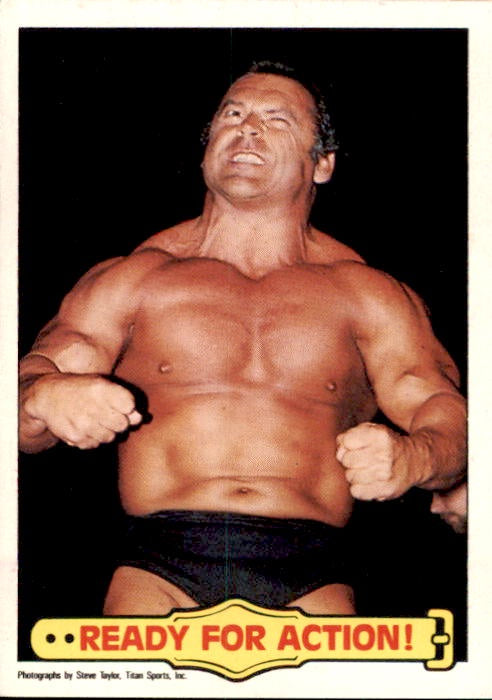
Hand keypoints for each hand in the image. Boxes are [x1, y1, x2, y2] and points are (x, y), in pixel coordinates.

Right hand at [23, 373, 142, 448]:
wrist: (48, 396)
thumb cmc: (81, 390)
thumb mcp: (101, 385)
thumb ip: (123, 399)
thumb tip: (140, 419)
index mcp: (101, 388)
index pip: (129, 405)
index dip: (127, 407)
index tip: (120, 405)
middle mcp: (92, 406)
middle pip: (123, 424)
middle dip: (118, 421)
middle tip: (106, 414)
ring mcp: (83, 424)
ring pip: (110, 437)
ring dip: (106, 431)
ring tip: (93, 420)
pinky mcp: (76, 437)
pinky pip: (95, 444)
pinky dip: (92, 438)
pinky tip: (84, 427)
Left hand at [336, 422, 412, 500]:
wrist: (414, 461)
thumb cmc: (386, 444)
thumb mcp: (371, 430)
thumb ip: (349, 436)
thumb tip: (339, 453)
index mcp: (380, 435)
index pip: (347, 441)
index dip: (348, 444)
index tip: (357, 446)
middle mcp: (384, 454)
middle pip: (346, 460)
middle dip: (350, 460)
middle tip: (361, 460)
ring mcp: (386, 473)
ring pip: (350, 476)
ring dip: (354, 474)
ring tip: (366, 470)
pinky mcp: (386, 490)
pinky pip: (356, 491)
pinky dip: (359, 488)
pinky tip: (368, 482)